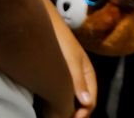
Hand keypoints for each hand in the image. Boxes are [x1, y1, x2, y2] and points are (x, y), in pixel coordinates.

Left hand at [47, 1, 97, 117]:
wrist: (43, 25)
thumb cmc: (60, 41)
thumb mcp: (71, 61)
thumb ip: (78, 81)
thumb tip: (86, 103)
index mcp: (88, 76)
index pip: (90, 102)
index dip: (82, 114)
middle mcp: (80, 80)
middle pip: (81, 104)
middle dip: (74, 114)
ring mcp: (69, 79)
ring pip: (70, 101)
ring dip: (65, 111)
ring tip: (54, 116)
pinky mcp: (56, 78)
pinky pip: (60, 95)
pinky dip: (56, 104)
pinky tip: (47, 108)